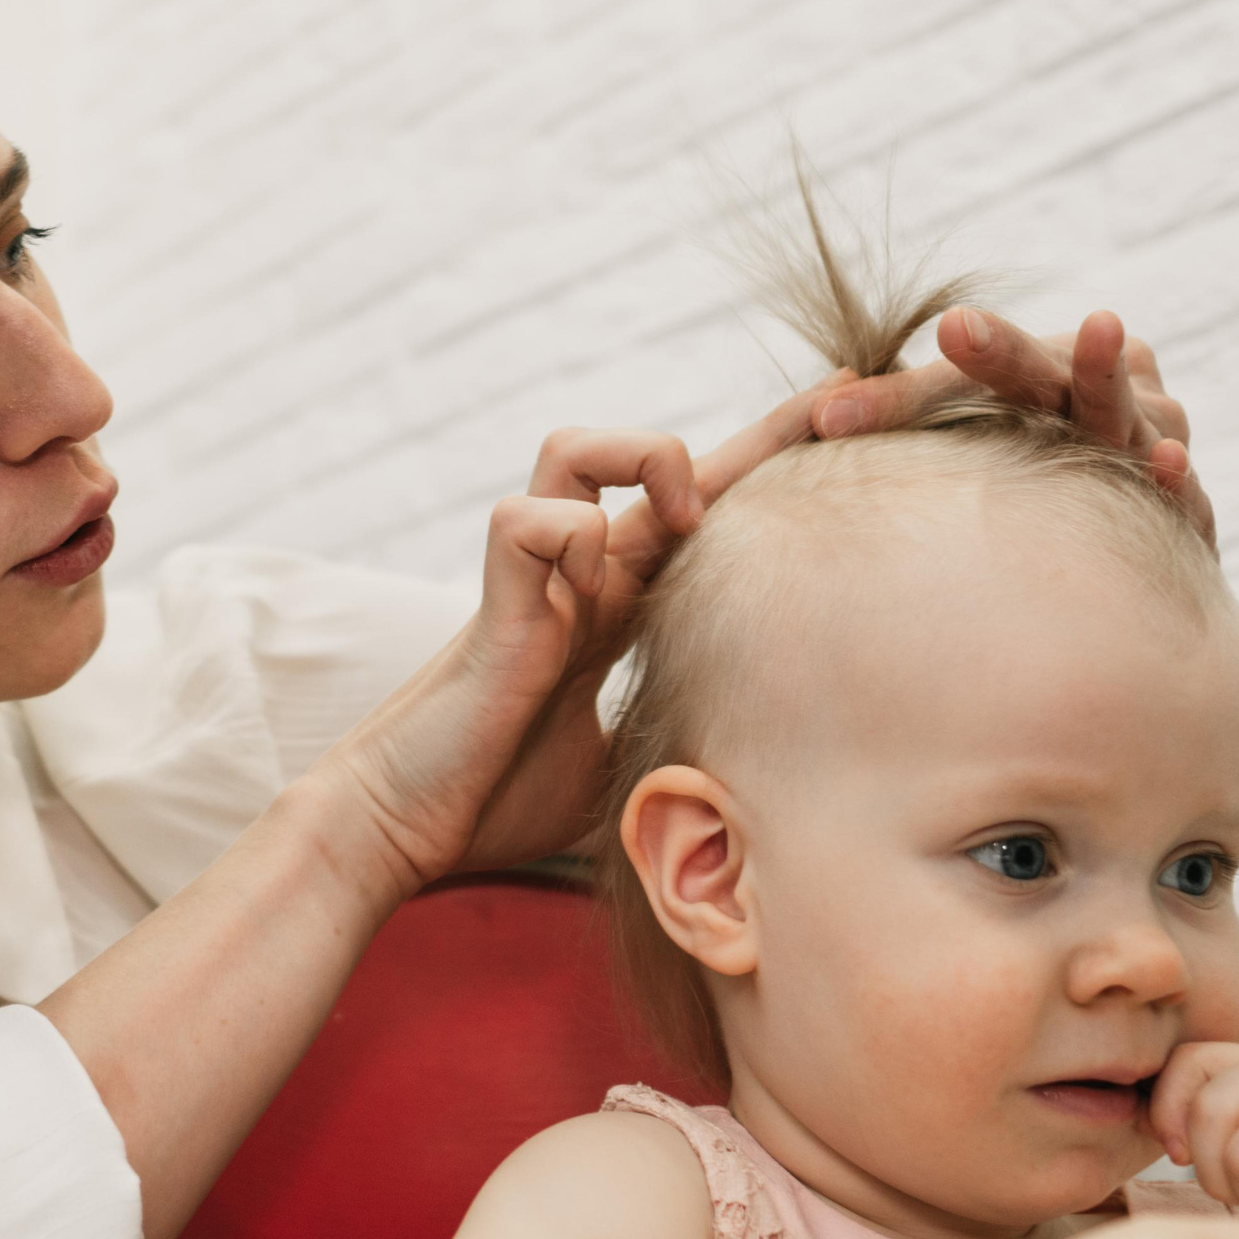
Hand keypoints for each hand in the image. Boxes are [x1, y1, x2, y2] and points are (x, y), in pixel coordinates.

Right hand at [315, 386, 827, 891]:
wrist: (403, 827)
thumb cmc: (494, 804)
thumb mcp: (620, 773)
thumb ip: (678, 757)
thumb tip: (757, 805)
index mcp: (610, 612)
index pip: (694, 523)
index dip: (759, 477)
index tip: (835, 433)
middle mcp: (577, 578)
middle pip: (648, 458)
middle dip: (746, 434)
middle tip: (827, 410)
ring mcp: (533, 581)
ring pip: (572, 447)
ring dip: (639, 458)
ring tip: (681, 519)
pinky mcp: (494, 602)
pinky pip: (531, 517)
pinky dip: (570, 534)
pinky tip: (589, 592)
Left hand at [815, 306, 1213, 545]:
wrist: (1128, 558)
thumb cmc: (1024, 484)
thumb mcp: (962, 446)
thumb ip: (904, 420)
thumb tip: (815, 416)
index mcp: (1034, 373)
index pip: (952, 380)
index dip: (892, 400)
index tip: (825, 420)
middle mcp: (1094, 394)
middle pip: (1037, 371)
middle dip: (998, 351)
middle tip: (954, 325)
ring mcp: (1149, 439)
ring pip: (1115, 410)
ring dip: (1105, 373)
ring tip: (1101, 326)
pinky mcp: (1187, 508)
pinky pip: (1179, 496)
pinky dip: (1172, 478)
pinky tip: (1164, 461)